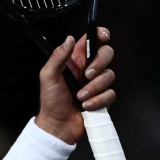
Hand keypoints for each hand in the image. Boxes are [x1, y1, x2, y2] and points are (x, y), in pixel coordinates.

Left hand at [35, 28, 115, 144]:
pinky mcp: (103, 97)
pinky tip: (86, 105)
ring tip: (79, 96)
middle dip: (100, 63)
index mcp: (74, 60)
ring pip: (109, 75)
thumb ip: (58, 57)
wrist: (58, 125)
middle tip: (86, 75)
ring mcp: (97, 83)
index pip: (91, 40)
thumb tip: (69, 39)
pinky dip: (98, 100)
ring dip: (94, 88)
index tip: (103, 37)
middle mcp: (88, 68)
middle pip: (107, 54)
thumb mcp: (48, 76)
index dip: (100, 34)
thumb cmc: (50, 101)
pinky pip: (110, 93)